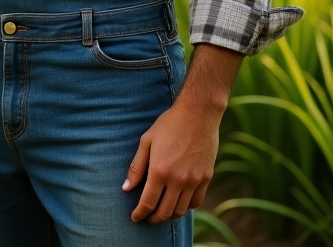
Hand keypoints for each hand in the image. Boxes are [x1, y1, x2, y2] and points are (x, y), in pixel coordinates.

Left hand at [122, 97, 217, 221]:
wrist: (198, 114)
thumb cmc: (168, 124)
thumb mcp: (146, 141)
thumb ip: (136, 167)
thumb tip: (126, 188)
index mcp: (160, 171)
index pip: (148, 203)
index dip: (139, 214)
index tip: (135, 217)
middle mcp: (178, 180)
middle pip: (165, 212)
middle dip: (153, 219)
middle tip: (147, 218)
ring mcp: (194, 181)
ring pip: (181, 210)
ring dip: (169, 215)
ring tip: (161, 212)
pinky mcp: (206, 178)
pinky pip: (196, 202)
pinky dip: (186, 207)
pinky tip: (179, 203)